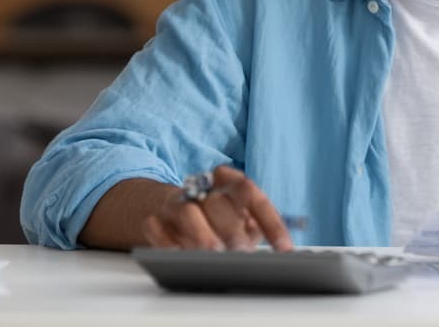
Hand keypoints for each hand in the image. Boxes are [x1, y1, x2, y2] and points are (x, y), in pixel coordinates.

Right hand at [142, 165, 293, 251]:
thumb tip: (278, 249)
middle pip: (217, 203)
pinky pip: (157, 229)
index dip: (270, 221)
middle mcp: (202, 187)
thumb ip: (258, 227)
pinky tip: (182, 258)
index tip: (284, 248)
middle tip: (242, 254)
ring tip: (214, 258)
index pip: (251, 193)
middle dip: (231, 231)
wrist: (179, 206)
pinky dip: (169, 244)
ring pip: (187, 213)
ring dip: (202, 237)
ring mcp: (176, 202)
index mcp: (228, 180)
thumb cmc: (220, 217)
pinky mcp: (155, 219)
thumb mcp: (244, 217)